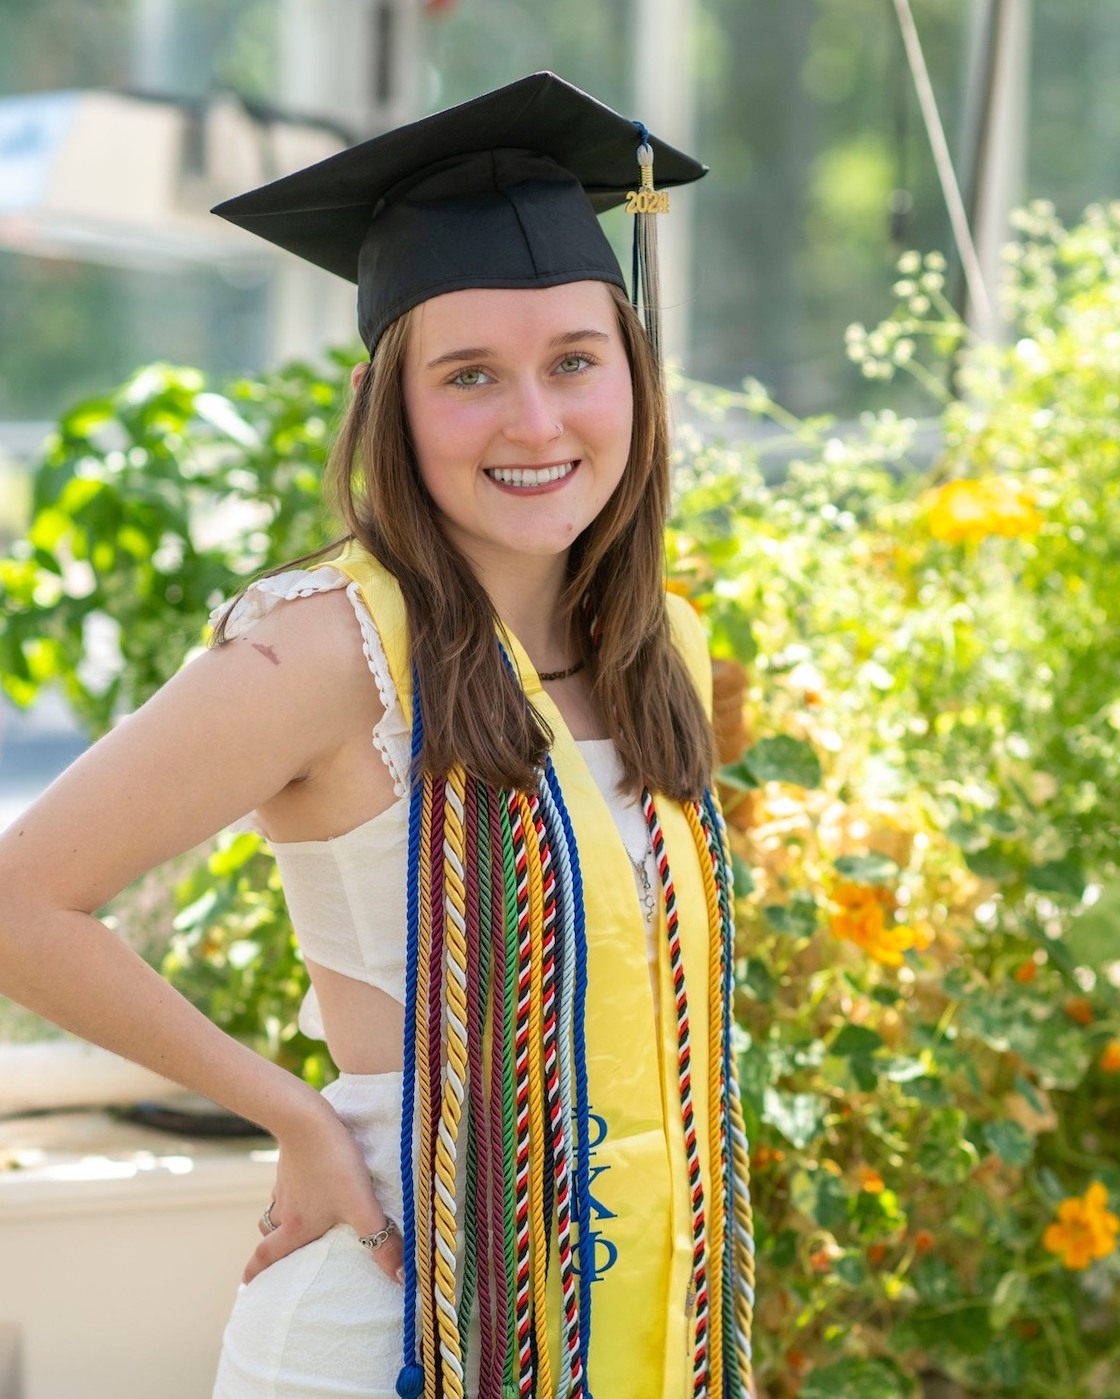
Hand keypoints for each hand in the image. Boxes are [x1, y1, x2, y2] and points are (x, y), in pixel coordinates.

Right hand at [243, 1098, 403, 1286]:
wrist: (307, 1119)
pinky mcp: (291, 1158)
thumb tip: (400, 1279)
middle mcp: (285, 1206)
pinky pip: (289, 1180)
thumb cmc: (333, 1166)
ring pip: (278, 1204)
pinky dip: (295, 1186)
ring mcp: (286, 1180)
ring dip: (284, 1213)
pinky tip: (312, 1178)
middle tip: (278, 1251)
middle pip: (269, 1230)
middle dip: (271, 1243)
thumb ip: (381, 1241)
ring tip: (299, 1215)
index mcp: (296, 1226)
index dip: (255, 1272)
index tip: (246, 1284)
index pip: (267, 1256)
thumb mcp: (361, 1206)